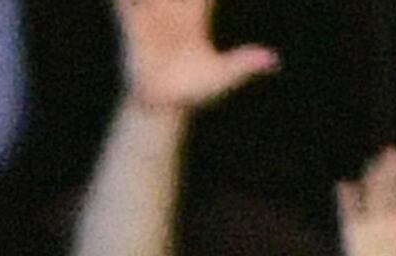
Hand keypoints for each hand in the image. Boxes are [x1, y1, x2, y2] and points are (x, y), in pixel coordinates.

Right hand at [115, 0, 278, 113]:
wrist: (162, 106)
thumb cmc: (194, 90)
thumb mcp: (222, 76)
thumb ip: (243, 64)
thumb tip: (273, 60)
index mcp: (195, 21)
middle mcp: (173, 16)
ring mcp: (152, 21)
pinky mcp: (133, 30)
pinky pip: (125, 8)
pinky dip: (122, 2)